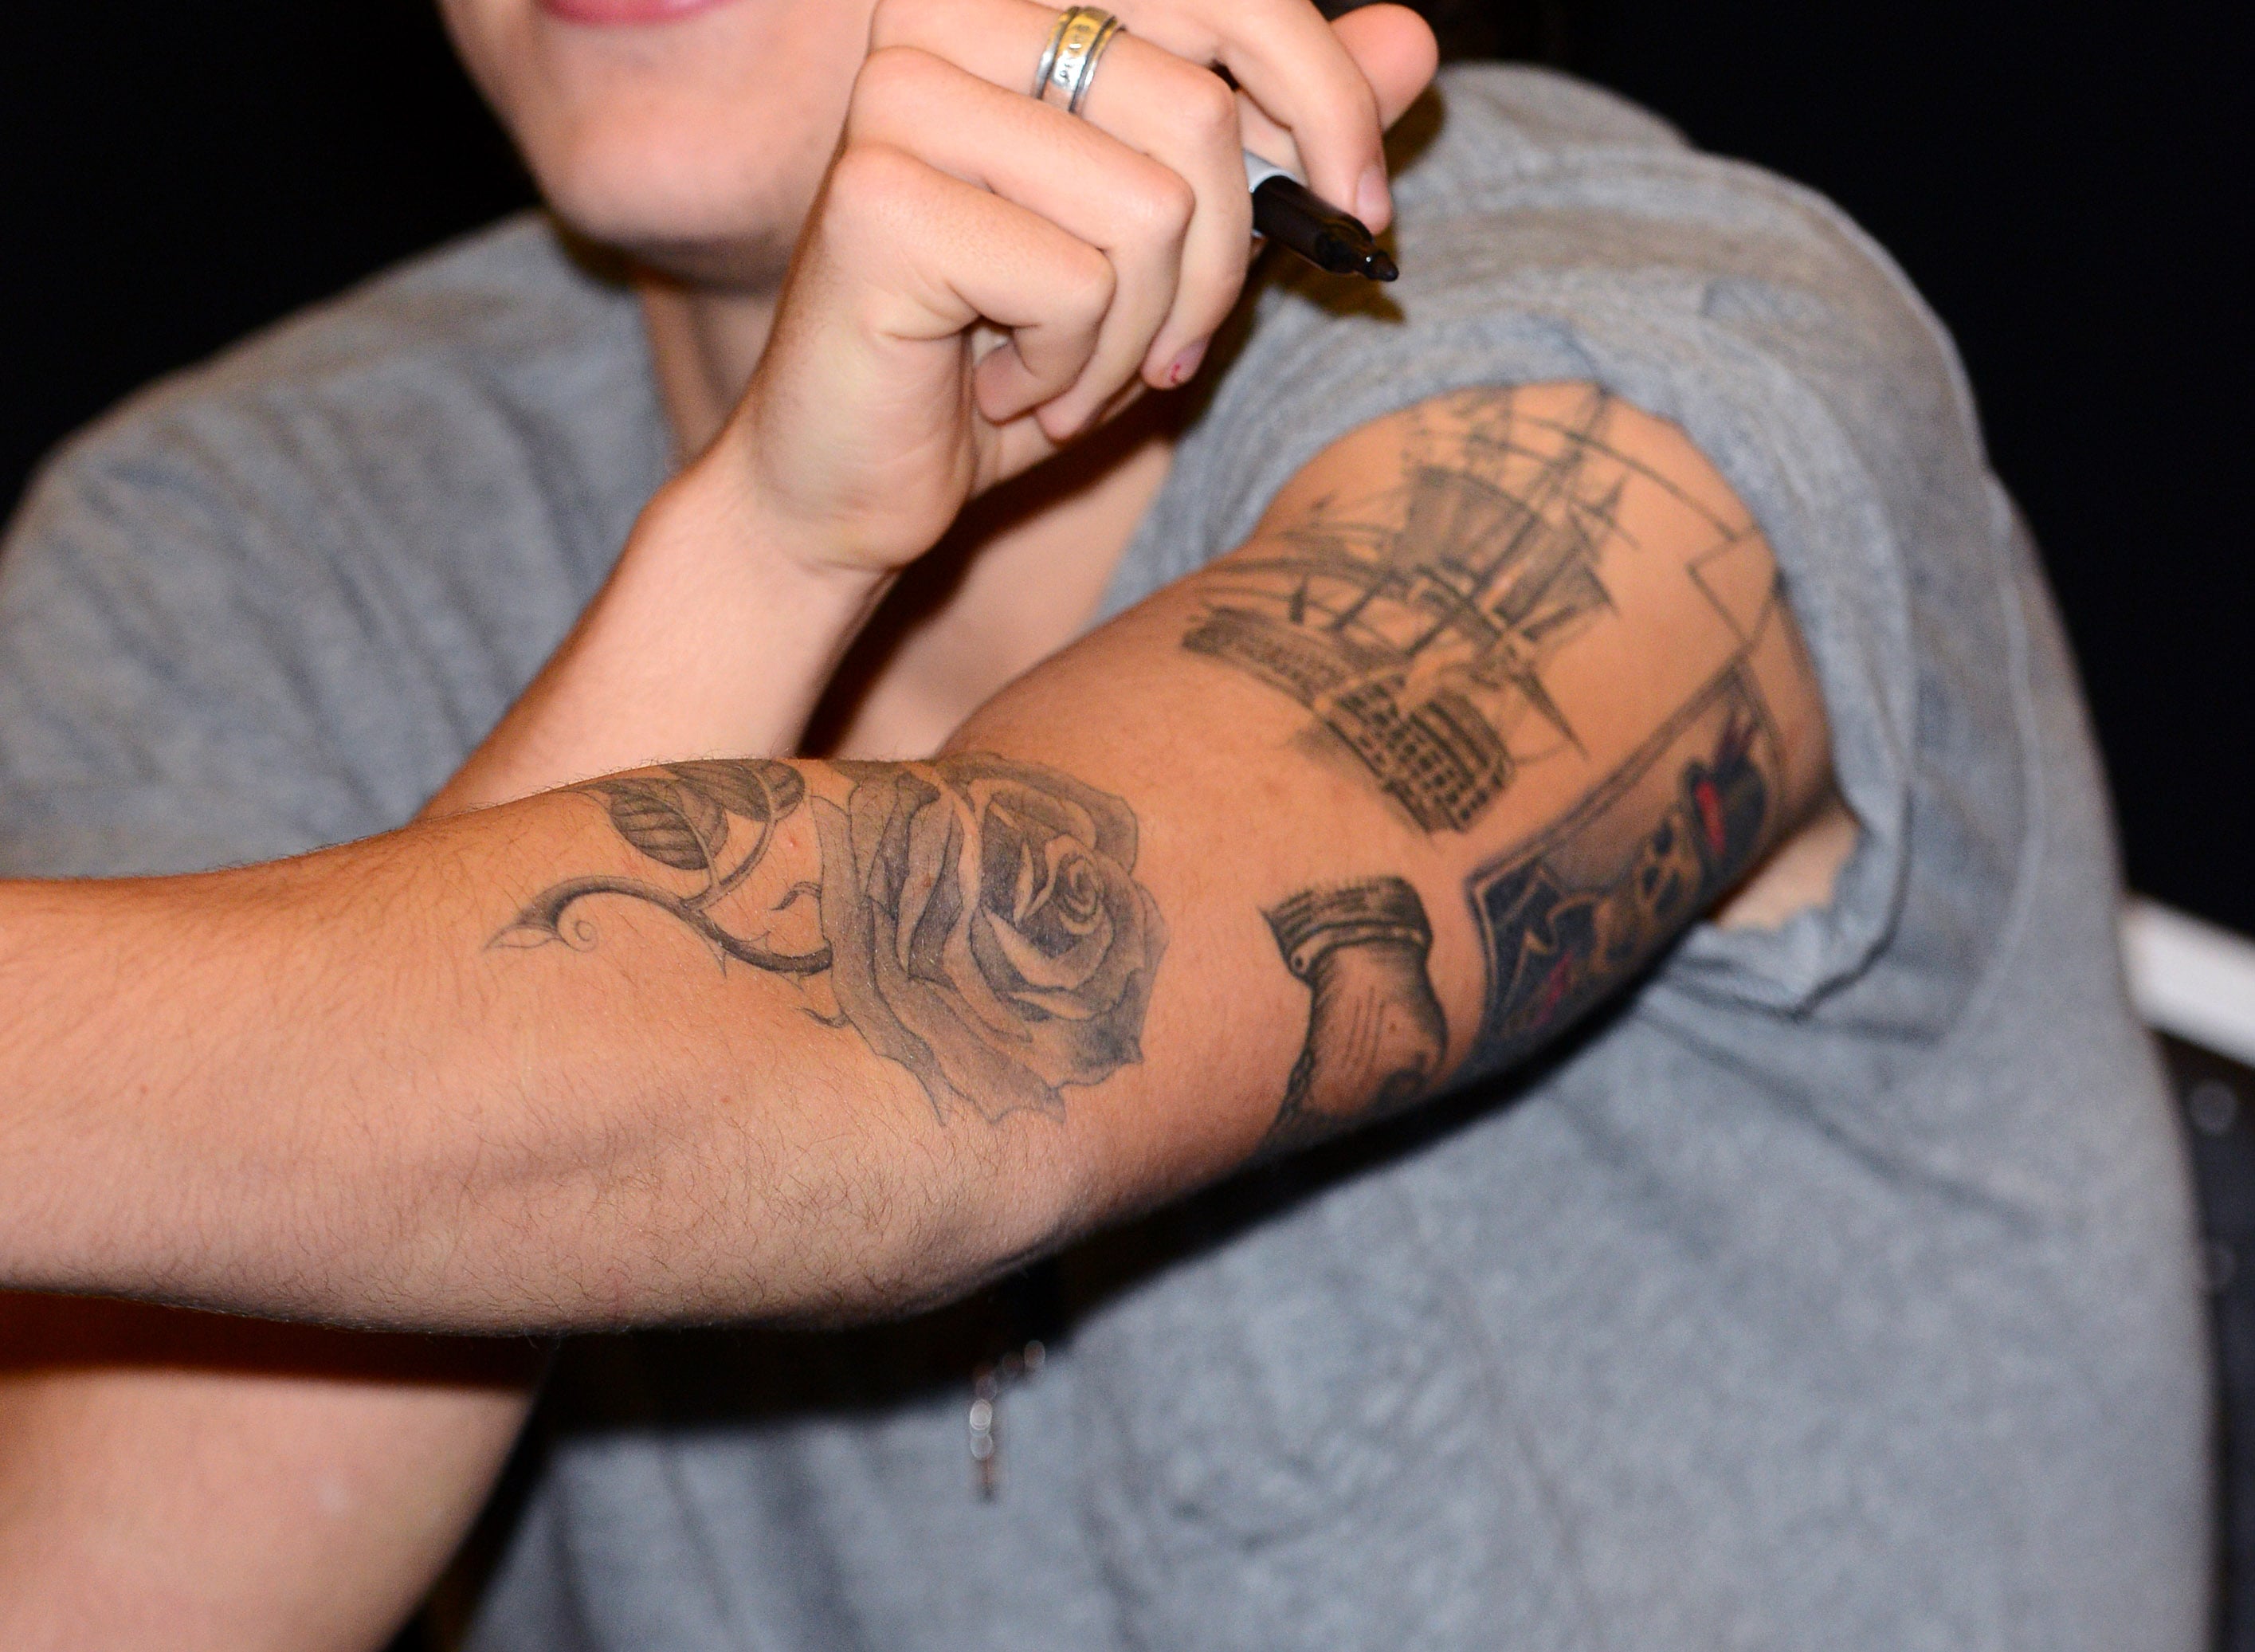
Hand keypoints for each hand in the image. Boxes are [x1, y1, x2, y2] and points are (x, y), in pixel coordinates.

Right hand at [715, 0, 1437, 577]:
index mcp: (1017, 1)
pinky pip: (1080, 283)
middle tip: (1164, 353)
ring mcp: (903, 96)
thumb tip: (1417, 39)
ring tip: (1063, 373)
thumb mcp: (1172, 248)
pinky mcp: (879, 196)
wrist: (849, 487)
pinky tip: (999, 387)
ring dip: (1138, 336)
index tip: (1364, 213)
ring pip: (1151, 207)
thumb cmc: (1006, 361)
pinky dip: (1072, 371)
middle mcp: (947, 14)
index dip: (1328, 99)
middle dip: (1217, 269)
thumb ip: (1277, 138)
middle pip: (1199, 111)